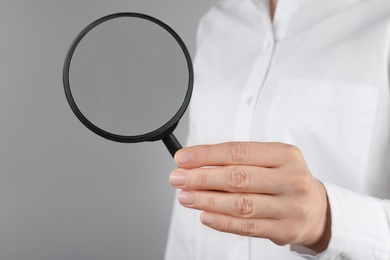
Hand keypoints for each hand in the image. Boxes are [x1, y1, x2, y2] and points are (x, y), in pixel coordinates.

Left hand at [169, 142, 330, 251]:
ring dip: (207, 200)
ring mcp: (290, 206)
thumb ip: (238, 160)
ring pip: (241, 204)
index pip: (238, 152)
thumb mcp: (271, 161)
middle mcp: (290, 179)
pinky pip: (248, 227)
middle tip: (178, 178)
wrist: (318, 210)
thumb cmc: (286, 180)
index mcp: (284, 155)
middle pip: (238, 178)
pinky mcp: (286, 229)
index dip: (207, 155)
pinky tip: (205, 216)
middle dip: (202, 178)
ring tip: (185, 197)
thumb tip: (197, 162)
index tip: (183, 158)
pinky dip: (223, 222)